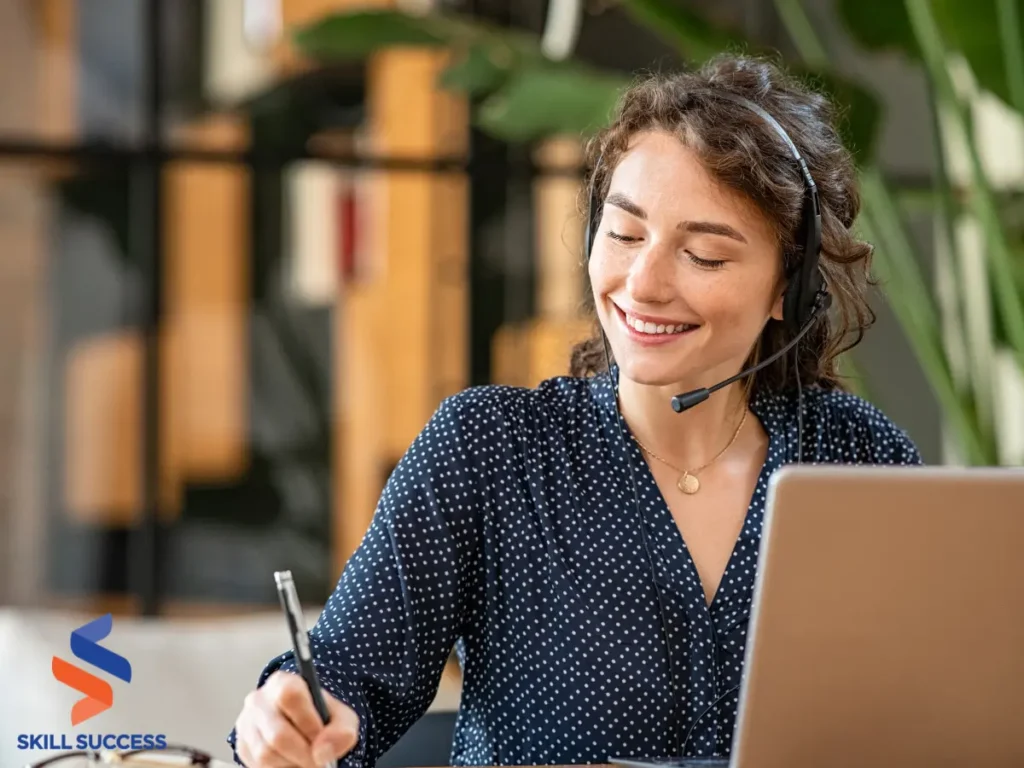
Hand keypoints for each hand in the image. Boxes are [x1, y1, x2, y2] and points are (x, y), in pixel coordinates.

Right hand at [234, 670, 359, 767]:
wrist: (302, 725)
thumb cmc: (320, 718)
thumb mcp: (341, 718)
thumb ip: (342, 730)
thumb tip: (323, 751)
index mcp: (283, 683)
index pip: (289, 696)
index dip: (307, 721)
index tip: (321, 736)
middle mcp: (259, 700)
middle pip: (277, 734)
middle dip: (303, 753)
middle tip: (318, 759)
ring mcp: (247, 724)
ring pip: (266, 754)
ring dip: (291, 762)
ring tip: (306, 758)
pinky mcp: (243, 746)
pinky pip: (259, 765)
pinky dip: (280, 767)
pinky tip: (291, 760)